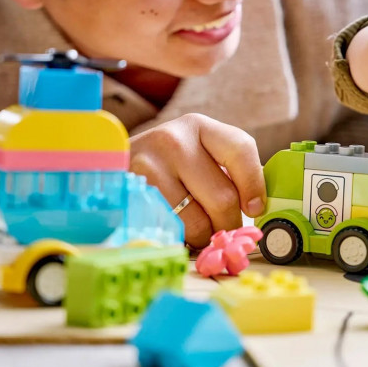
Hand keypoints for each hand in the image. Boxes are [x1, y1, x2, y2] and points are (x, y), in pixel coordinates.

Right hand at [129, 113, 265, 248]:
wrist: (109, 162)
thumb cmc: (168, 166)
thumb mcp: (198, 154)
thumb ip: (229, 173)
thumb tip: (258, 207)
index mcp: (199, 127)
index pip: (241, 150)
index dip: (254, 185)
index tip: (255, 208)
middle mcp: (173, 141)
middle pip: (223, 197)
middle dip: (228, 223)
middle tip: (223, 229)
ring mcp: (148, 166)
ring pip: (198, 222)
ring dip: (204, 236)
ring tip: (197, 228)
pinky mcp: (131, 197)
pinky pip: (171, 233)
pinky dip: (180, 239)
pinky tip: (176, 228)